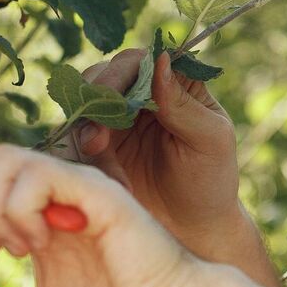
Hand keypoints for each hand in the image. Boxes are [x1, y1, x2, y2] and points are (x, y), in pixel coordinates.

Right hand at [51, 48, 245, 249]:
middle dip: (95, 105)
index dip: (120, 74)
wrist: (191, 227)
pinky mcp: (97, 145)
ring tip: (107, 167)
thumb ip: (184, 104)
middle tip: (96, 142)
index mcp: (174, 83)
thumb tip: (160, 59)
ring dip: (87, 135)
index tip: (111, 98)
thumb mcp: (209, 140)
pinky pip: (75, 140)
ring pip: (82, 108)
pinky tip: (112, 182)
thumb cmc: (211, 179)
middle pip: (102, 77)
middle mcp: (141, 93)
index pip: (140, 61)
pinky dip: (86, 159)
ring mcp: (115, 118)